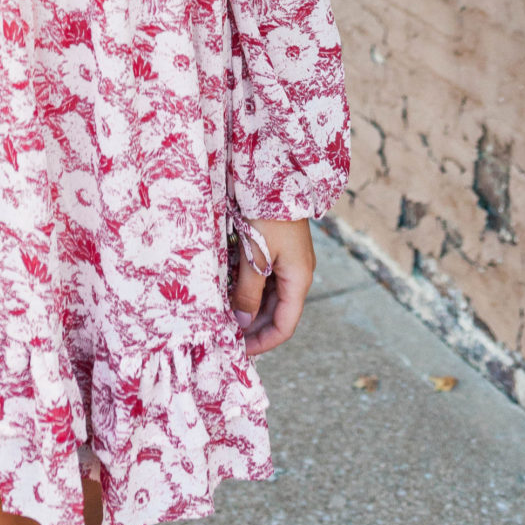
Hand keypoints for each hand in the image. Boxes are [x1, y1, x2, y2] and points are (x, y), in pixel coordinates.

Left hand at [231, 217, 313, 355]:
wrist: (276, 176)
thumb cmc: (268, 216)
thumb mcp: (255, 256)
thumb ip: (248, 292)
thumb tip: (241, 323)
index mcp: (298, 280)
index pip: (284, 326)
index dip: (262, 342)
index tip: (238, 348)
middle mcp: (297, 274)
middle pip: (277, 313)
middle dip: (253, 327)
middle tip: (227, 334)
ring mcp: (289, 261)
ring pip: (270, 297)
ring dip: (250, 308)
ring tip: (225, 316)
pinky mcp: (279, 249)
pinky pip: (266, 279)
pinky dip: (250, 290)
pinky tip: (230, 292)